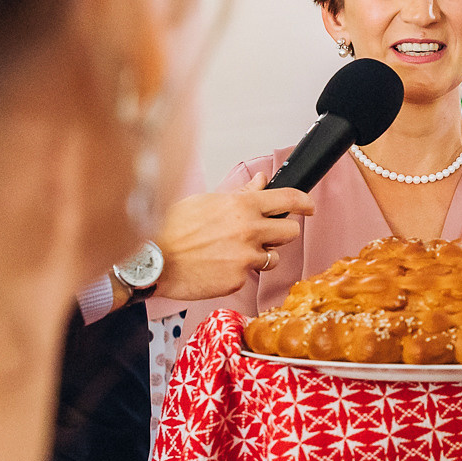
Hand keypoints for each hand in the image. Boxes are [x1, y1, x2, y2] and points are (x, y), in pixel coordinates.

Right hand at [151, 176, 312, 300]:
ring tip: (233, 253)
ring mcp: (245, 257)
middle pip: (290, 232)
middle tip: (264, 235)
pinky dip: (238, 272)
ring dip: (261, 256)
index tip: (309, 206)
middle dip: (280, 233)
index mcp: (242, 206)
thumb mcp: (207, 201)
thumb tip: (260, 181)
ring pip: (273, 257)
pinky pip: (249, 275)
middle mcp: (249, 230)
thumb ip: (240, 194)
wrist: (152, 259)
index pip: (288, 199)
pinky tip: (217, 266)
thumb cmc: (172, 227)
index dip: (304, 202)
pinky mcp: (238, 279)